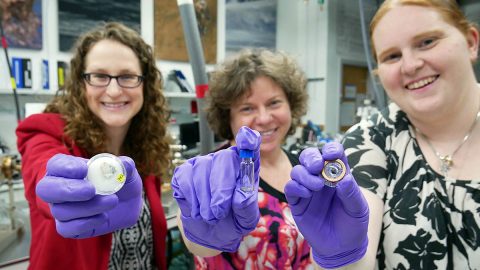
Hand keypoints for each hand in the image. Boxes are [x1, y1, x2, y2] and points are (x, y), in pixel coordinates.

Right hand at [36, 154, 142, 237]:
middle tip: (91, 190)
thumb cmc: (121, 183)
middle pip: (45, 189)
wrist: (127, 205)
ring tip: (112, 201)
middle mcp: (58, 189)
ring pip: (61, 211)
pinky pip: (66, 229)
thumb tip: (124, 164)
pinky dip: (86, 223)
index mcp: (67, 169)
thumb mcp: (126, 172)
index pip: (55, 165)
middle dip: (68, 190)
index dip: (66, 167)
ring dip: (88, 207)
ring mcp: (61, 209)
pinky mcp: (68, 227)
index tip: (85, 169)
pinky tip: (103, 217)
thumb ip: (124, 166)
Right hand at [171, 126, 260, 251]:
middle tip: (219, 213)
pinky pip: (185, 176)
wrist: (209, 233)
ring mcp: (204, 163)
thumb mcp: (245, 220)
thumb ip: (246, 208)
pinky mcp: (185, 171)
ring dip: (205, 199)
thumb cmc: (231, 221)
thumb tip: (240, 196)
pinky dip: (190, 196)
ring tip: (209, 217)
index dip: (249, 141)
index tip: (248, 138)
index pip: (250, 148)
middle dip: (220, 189)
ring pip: (202, 169)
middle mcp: (225, 161)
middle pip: (224, 159)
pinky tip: (196, 210)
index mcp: (246, 168)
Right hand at [284, 142, 368, 268]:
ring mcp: (308, 190)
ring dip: (304, 174)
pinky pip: (290, 188)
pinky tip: (307, 194)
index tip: (331, 154)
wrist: (341, 248)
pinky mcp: (297, 202)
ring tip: (317, 186)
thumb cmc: (352, 225)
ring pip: (297, 171)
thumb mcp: (358, 209)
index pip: (333, 154)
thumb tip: (344, 178)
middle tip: (317, 166)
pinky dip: (296, 187)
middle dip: (311, 157)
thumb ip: (351, 193)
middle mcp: (321, 178)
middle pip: (310, 157)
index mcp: (338, 174)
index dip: (331, 150)